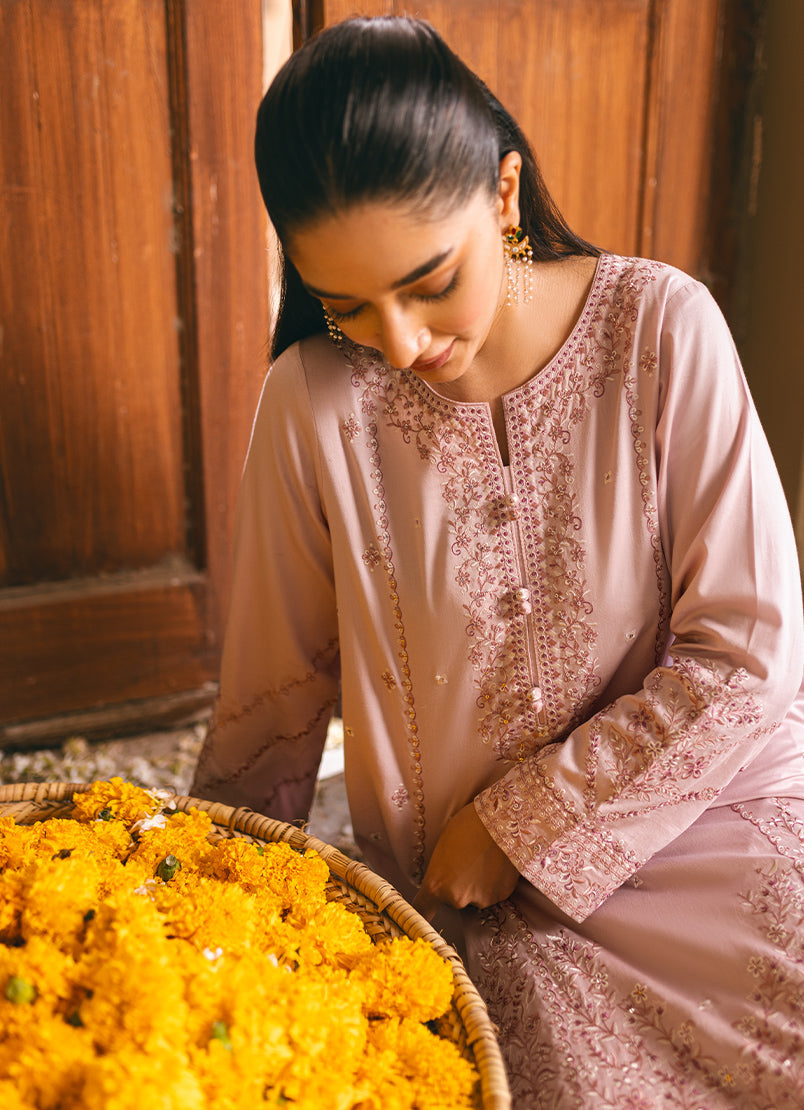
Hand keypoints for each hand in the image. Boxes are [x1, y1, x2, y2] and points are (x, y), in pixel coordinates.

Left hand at [411, 802, 519, 921]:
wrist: (502, 820)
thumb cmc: (468, 825)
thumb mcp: (443, 845)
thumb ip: (440, 870)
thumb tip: (443, 876)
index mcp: (436, 885)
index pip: (423, 908)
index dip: (423, 910)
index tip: (423, 912)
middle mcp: (456, 899)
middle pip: (453, 899)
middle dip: (457, 886)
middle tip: (465, 861)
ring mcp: (480, 900)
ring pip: (474, 897)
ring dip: (476, 885)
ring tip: (483, 858)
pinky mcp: (501, 896)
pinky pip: (492, 892)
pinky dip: (493, 882)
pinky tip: (496, 862)